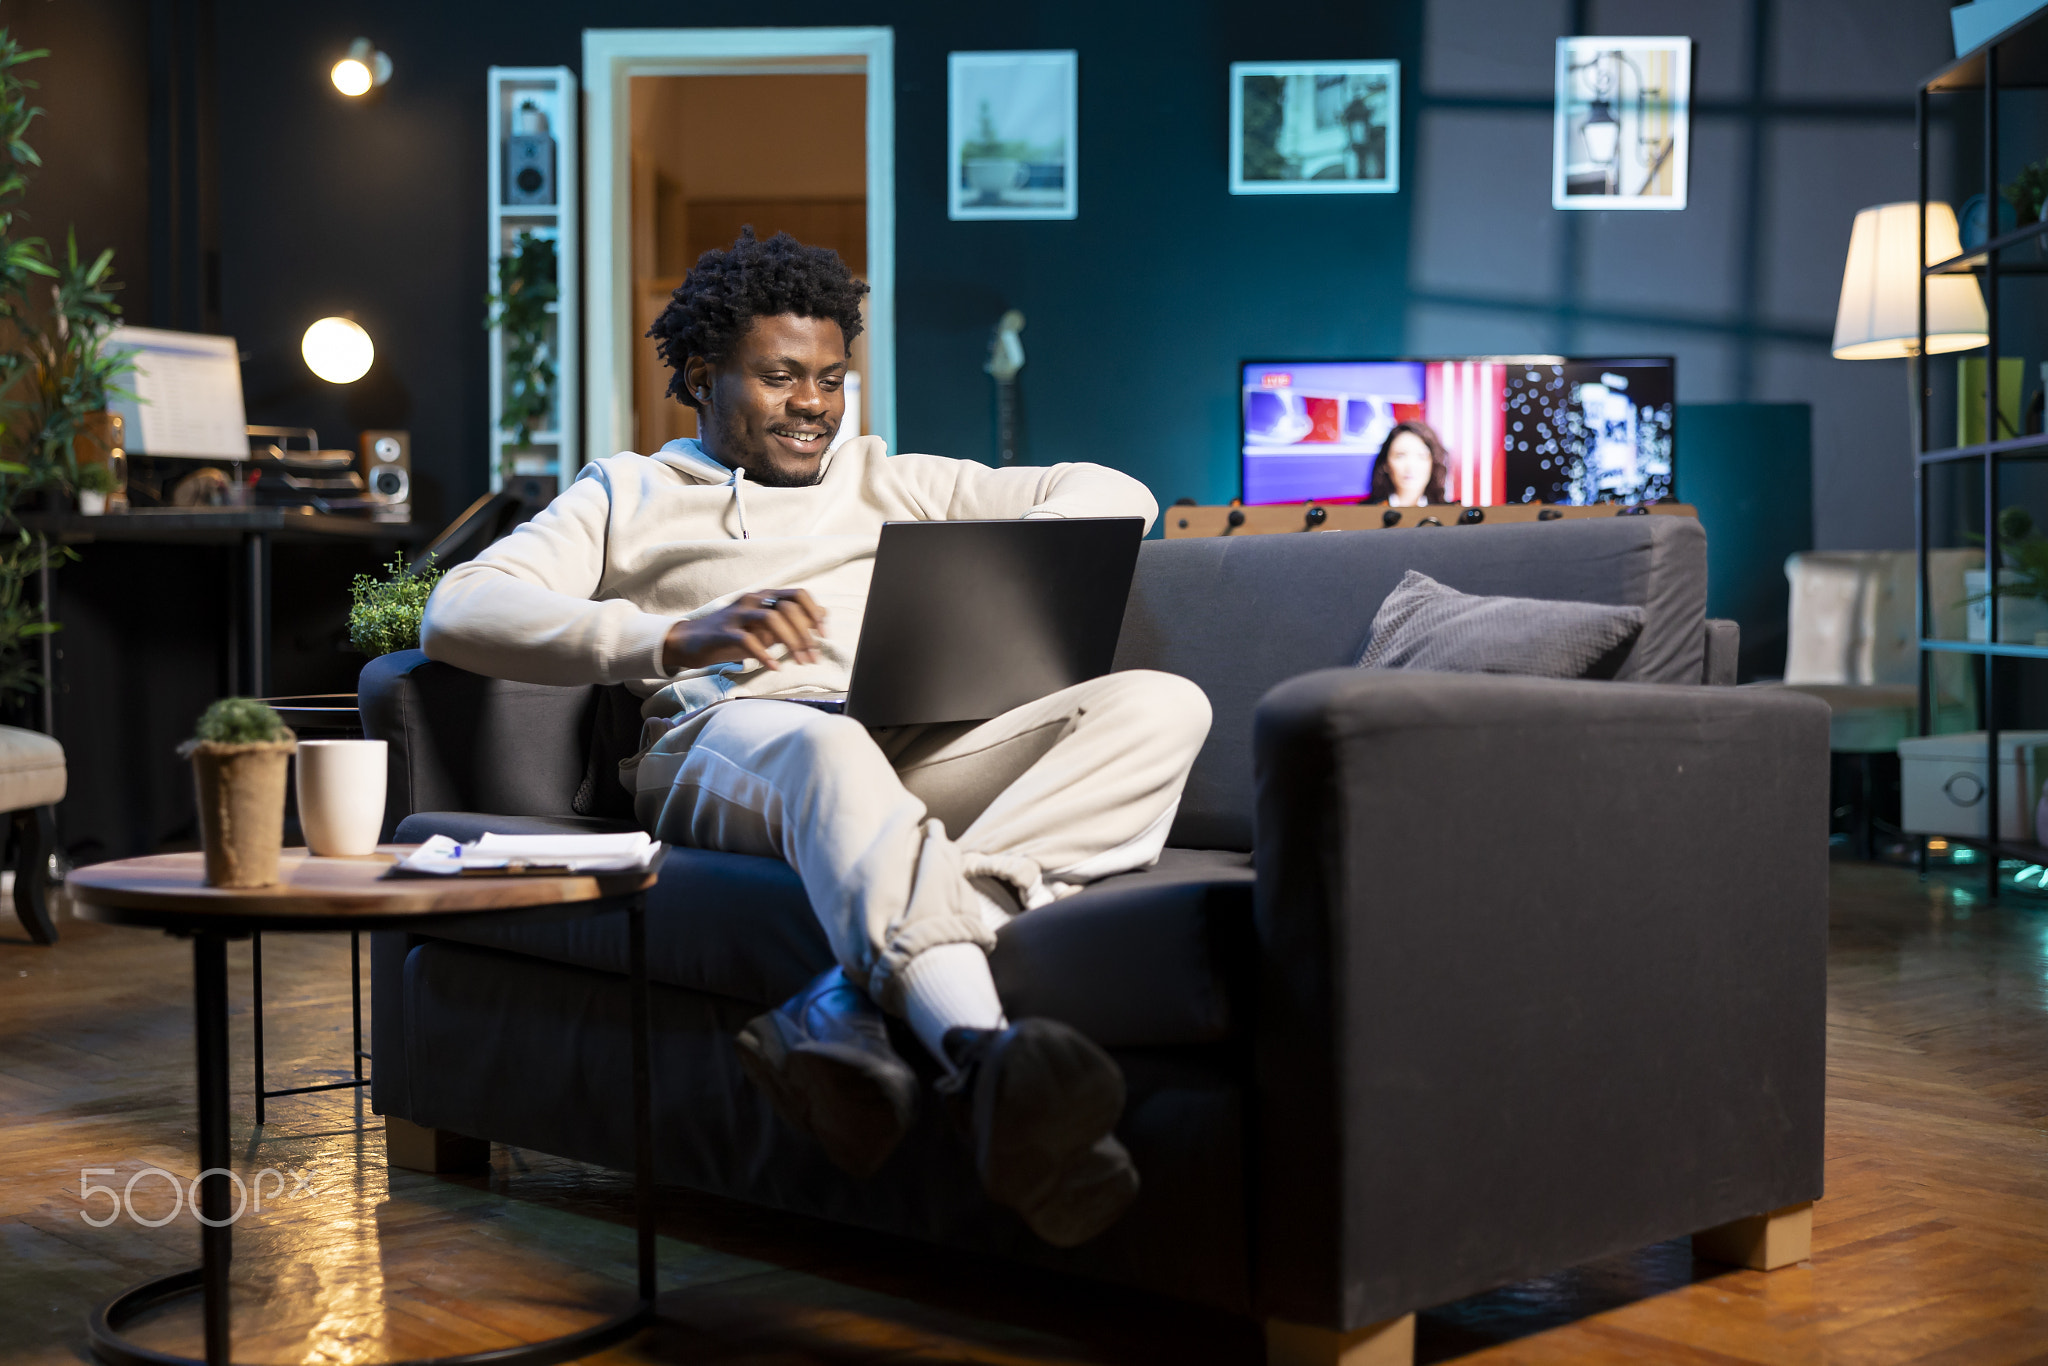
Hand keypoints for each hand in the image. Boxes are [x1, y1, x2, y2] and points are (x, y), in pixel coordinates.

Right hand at [662, 589, 826, 672]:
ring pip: (772, 619)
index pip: (798, 594)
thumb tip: (823, 614)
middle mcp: (752, 599)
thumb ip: (790, 620)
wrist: (690, 641)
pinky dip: (765, 654)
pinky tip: (774, 666)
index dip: (815, 613)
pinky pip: (749, 640)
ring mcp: (738, 614)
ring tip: (800, 662)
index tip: (824, 635)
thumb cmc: (731, 634)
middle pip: (789, 609)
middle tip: (813, 657)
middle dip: (806, 635)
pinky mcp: (724, 632)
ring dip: (792, 642)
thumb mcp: (764, 626)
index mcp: (764, 596)